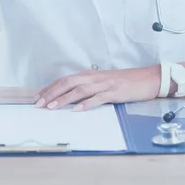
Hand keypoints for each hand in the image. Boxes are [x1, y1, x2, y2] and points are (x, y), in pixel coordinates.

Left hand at [33, 65, 161, 110]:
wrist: (146, 78)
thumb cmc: (123, 82)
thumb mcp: (102, 83)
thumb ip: (87, 88)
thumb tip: (69, 98)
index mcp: (89, 75)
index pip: (65, 79)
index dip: (51, 88)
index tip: (38, 97)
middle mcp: (94, 77)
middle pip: (68, 82)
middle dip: (52, 93)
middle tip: (39, 104)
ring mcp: (104, 84)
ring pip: (80, 89)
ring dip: (65, 98)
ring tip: (53, 107)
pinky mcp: (114, 92)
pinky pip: (98, 98)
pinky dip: (86, 104)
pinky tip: (78, 110)